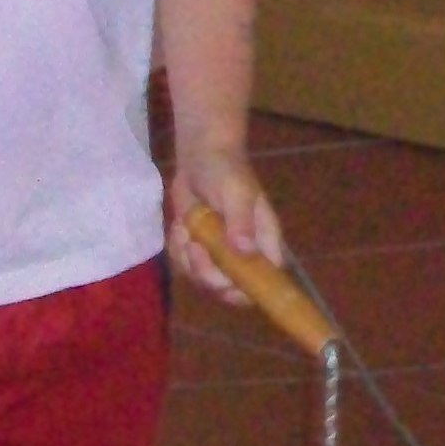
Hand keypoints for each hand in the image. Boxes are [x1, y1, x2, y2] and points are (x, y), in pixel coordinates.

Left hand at [166, 151, 284, 307]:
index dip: (250, 289)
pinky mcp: (198, 250)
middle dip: (207, 275)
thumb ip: (240, 221)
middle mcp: (245, 254)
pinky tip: (180, 227)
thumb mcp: (236, 191)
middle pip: (231, 289)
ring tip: (185, 230)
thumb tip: (244, 250)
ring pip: (203, 281)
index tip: (227, 280)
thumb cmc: (226, 170)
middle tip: (195, 247)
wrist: (200, 156)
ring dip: (188, 261)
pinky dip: (177, 251)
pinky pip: (186, 267)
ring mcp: (220, 255)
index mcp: (264, 242)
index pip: (267, 280)